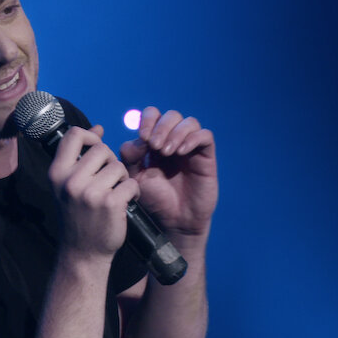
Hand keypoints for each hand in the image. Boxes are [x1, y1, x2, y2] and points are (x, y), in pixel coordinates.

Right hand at [48, 125, 141, 259]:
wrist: (83, 253)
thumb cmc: (78, 215)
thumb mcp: (69, 185)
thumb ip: (80, 156)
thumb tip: (98, 128)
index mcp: (57, 173)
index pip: (74, 135)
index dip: (90, 136)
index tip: (97, 146)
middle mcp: (70, 181)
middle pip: (102, 149)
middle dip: (111, 162)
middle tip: (109, 180)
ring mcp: (90, 193)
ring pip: (119, 166)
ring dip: (123, 177)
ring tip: (116, 192)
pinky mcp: (110, 204)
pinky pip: (131, 183)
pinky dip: (133, 192)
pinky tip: (126, 202)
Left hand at [120, 108, 217, 242]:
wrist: (174, 221)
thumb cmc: (154, 199)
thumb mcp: (136, 177)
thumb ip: (130, 157)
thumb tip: (136, 140)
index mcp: (155, 141)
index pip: (153, 115)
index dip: (147, 120)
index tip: (142, 137)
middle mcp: (174, 140)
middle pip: (171, 115)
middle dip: (161, 127)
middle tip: (154, 145)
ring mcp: (191, 147)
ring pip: (189, 122)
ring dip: (175, 132)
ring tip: (167, 151)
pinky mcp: (206, 156)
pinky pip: (205, 135)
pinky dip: (192, 139)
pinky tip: (181, 152)